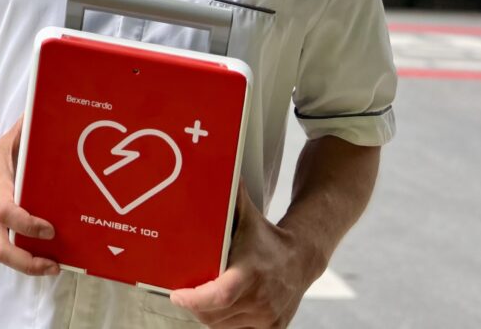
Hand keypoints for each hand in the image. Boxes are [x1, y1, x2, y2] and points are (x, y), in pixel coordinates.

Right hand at [0, 116, 58, 276]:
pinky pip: (2, 254)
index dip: (29, 225)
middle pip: (3, 249)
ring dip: (27, 266)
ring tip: (53, 266)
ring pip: (2, 256)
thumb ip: (29, 129)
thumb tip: (51, 107)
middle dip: (29, 262)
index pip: (9, 213)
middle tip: (55, 264)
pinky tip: (42, 260)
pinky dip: (21, 260)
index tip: (50, 229)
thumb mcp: (11, 140)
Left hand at [169, 183, 320, 327]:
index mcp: (251, 273)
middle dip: (195, 306)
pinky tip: (219, 310)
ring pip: (224, 327)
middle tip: (183, 293)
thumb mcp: (247, 214)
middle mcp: (261, 299)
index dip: (194, 299)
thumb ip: (229, 196)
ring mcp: (268, 317)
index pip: (218, 296)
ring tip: (199, 299)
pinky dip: (225, 323)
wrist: (303, 257)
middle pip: (215, 315)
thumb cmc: (266, 235)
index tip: (177, 294)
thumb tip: (210, 168)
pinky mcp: (274, 327)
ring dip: (208, 315)